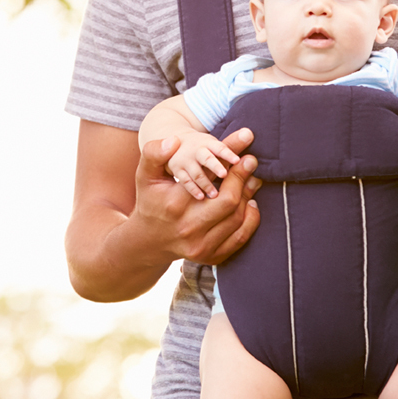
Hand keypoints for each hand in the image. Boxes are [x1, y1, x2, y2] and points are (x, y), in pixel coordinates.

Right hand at [135, 132, 261, 265]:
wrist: (148, 240)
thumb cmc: (151, 200)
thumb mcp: (146, 175)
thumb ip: (155, 153)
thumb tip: (173, 141)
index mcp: (174, 204)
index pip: (210, 178)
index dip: (231, 163)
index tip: (245, 151)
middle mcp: (188, 228)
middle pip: (228, 201)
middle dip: (243, 178)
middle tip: (251, 162)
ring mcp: (200, 246)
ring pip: (236, 218)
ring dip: (248, 196)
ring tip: (252, 179)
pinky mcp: (210, 257)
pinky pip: (240, 238)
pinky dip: (250, 219)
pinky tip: (249, 204)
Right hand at [166, 128, 252, 199]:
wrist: (175, 140)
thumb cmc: (203, 147)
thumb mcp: (215, 142)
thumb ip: (232, 144)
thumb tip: (250, 137)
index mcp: (209, 143)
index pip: (220, 148)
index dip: (228, 153)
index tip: (237, 160)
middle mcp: (197, 151)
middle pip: (207, 158)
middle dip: (215, 166)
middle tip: (224, 174)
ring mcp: (186, 160)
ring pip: (196, 172)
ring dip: (206, 183)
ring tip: (215, 194)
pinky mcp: (178, 170)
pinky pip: (185, 180)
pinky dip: (193, 189)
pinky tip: (201, 197)